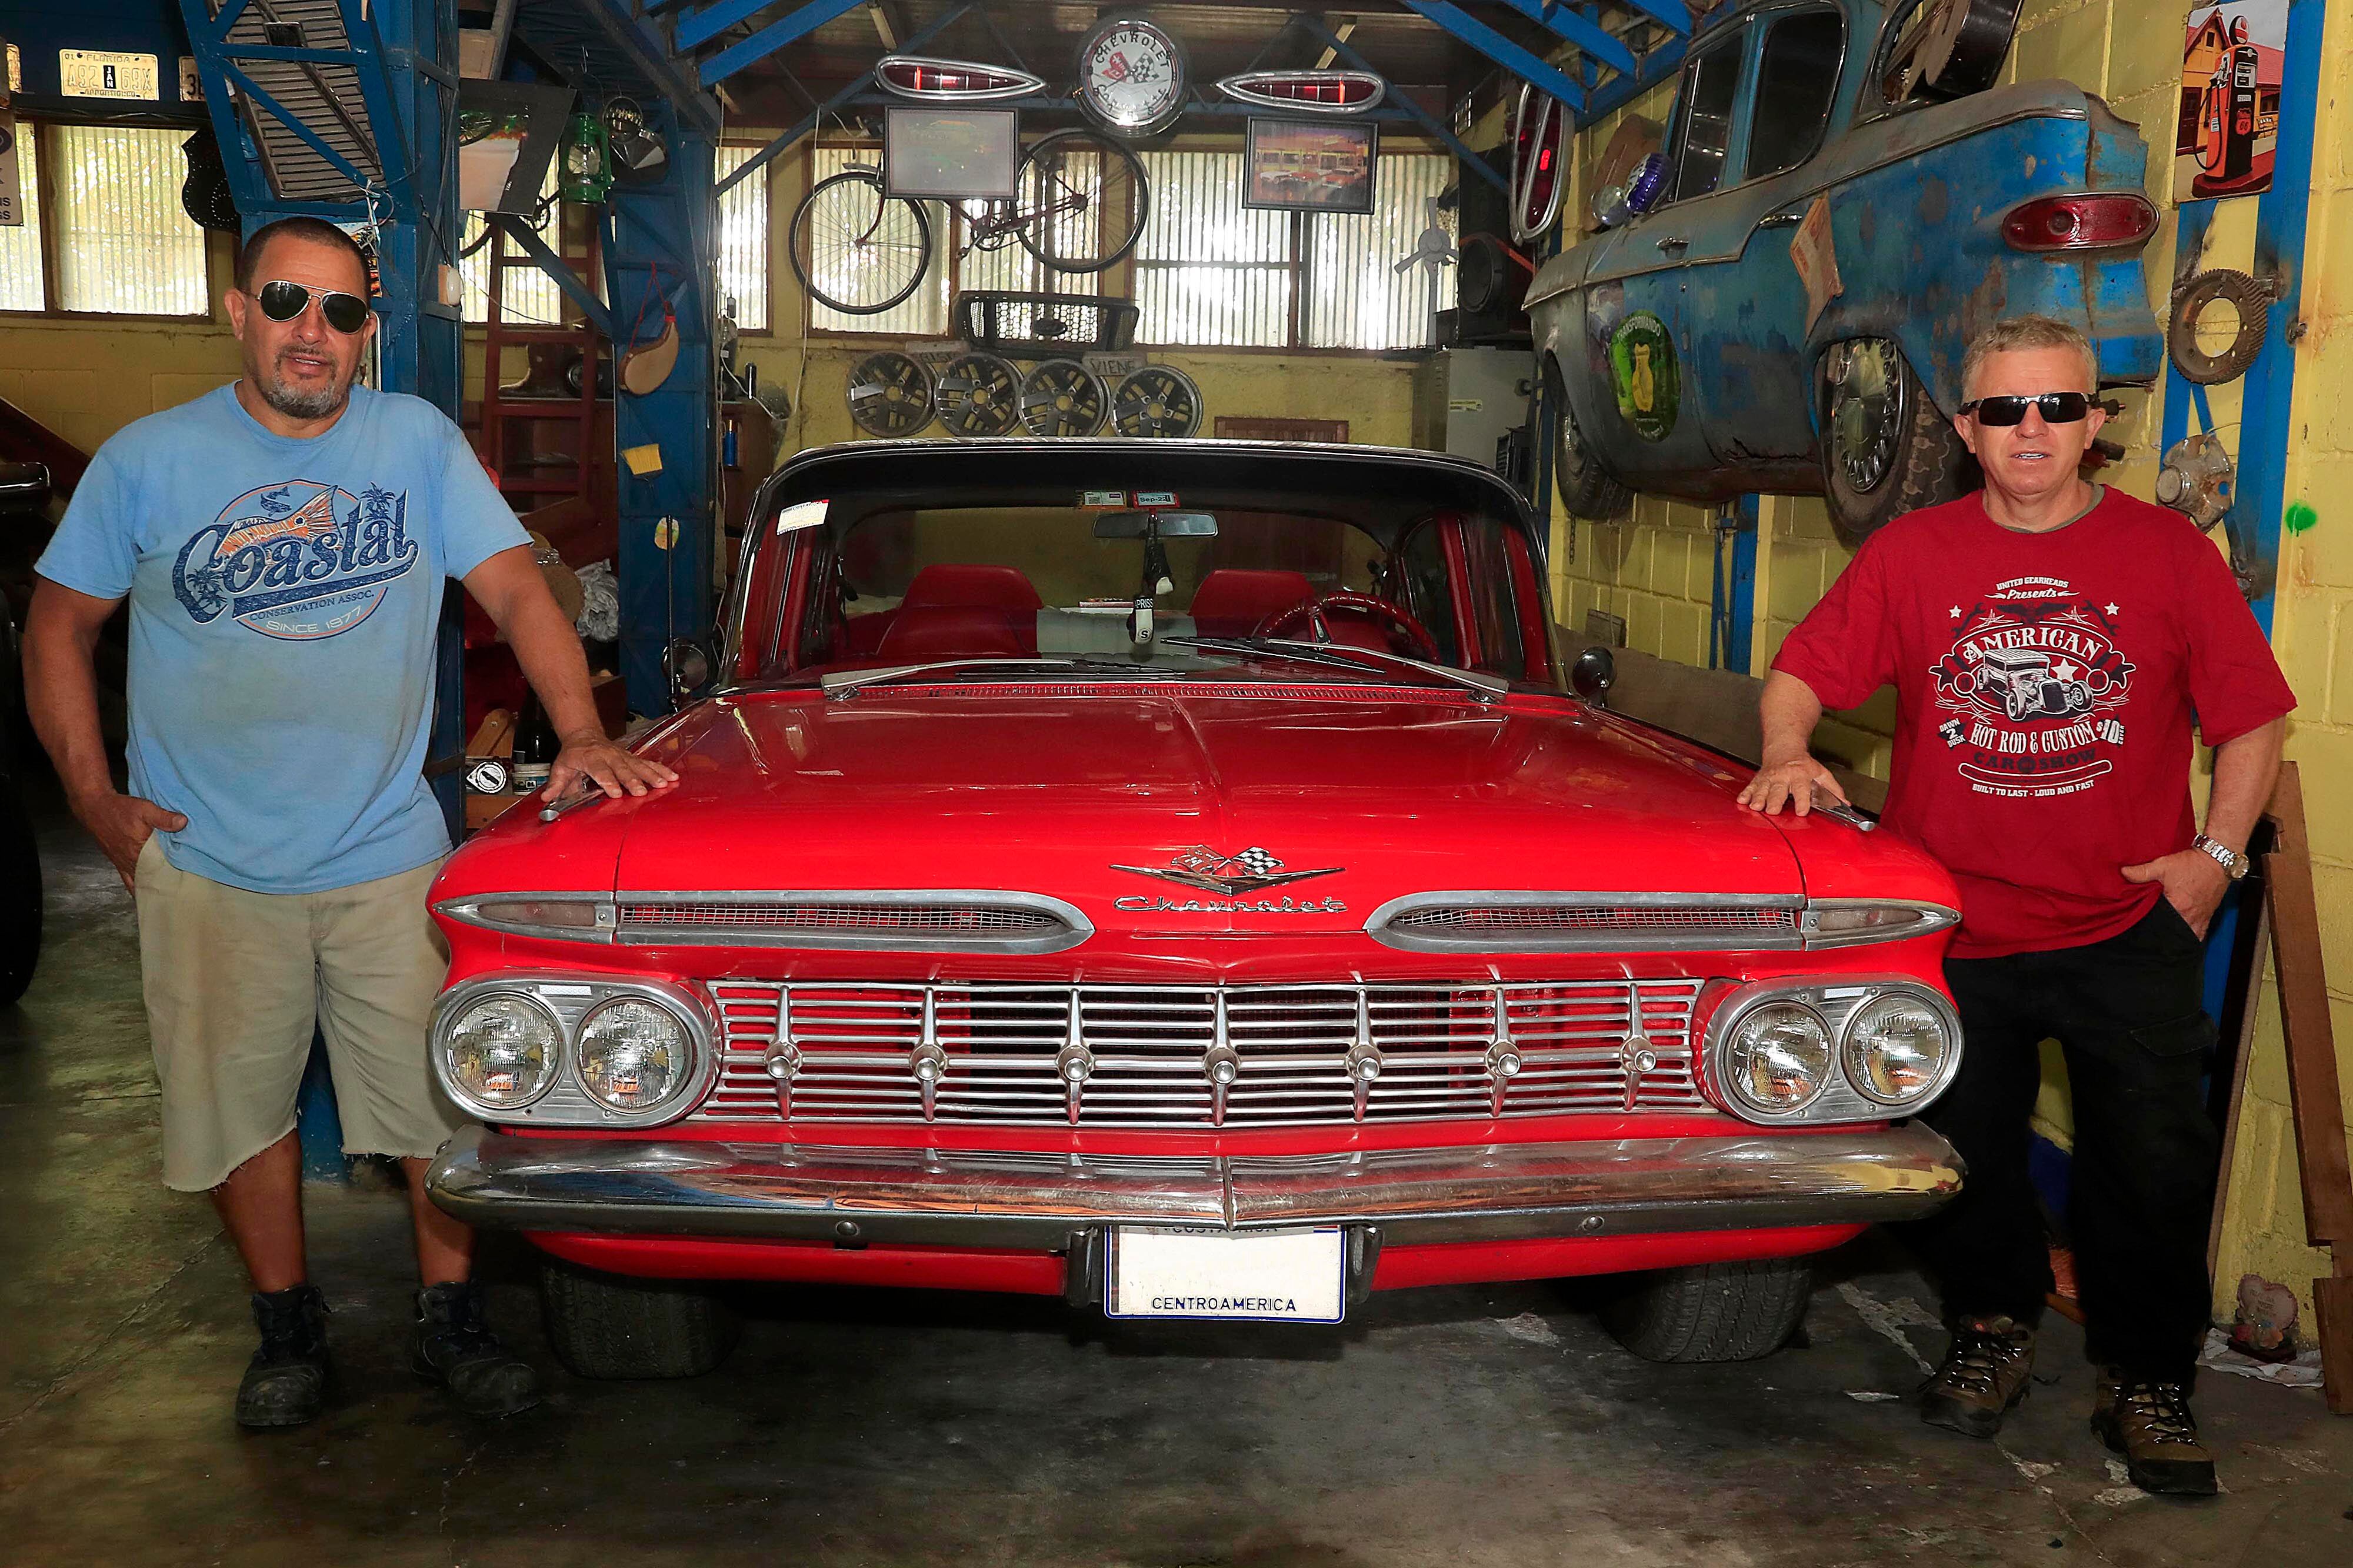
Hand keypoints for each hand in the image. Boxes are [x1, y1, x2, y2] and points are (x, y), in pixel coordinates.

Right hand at [71, 789, 187, 890]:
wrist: (94, 808)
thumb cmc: (118, 809)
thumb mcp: (144, 809)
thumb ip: (164, 818)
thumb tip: (182, 822)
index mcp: (138, 852)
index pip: (160, 871)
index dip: (172, 876)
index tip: (185, 882)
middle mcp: (129, 861)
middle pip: (150, 879)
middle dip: (163, 885)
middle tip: (178, 890)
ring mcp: (122, 863)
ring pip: (138, 882)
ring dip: (150, 886)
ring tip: (165, 892)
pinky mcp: (117, 861)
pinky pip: (128, 879)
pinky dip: (137, 885)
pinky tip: (144, 890)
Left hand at [543, 730, 679, 802]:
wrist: (584, 735)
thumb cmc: (574, 754)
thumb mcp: (560, 767)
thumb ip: (556, 784)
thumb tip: (547, 799)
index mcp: (591, 759)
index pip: (600, 771)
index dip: (608, 781)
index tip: (615, 792)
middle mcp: (609, 756)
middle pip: (623, 769)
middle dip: (633, 780)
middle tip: (641, 791)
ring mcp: (623, 756)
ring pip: (639, 765)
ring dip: (653, 775)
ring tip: (665, 783)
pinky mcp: (632, 757)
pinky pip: (649, 763)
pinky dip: (661, 769)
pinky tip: (673, 776)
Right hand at [1735, 756, 1850, 816]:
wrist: (1783, 748)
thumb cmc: (1803, 764)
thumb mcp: (1821, 773)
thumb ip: (1833, 789)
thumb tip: (1844, 803)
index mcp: (1800, 775)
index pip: (1802, 789)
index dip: (1802, 800)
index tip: (1801, 811)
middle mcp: (1784, 776)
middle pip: (1779, 790)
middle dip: (1775, 800)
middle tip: (1773, 810)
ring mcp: (1770, 777)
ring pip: (1763, 789)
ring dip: (1759, 798)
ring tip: (1756, 807)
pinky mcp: (1759, 778)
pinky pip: (1751, 786)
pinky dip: (1746, 793)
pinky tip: (1743, 800)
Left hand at [2122, 849, 2230, 938]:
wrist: (2217, 859)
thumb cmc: (2191, 863)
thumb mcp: (2163, 865)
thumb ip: (2142, 871)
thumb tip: (2123, 873)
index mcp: (2179, 907)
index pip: (2161, 925)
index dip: (2151, 928)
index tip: (2143, 931)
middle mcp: (2191, 916)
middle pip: (2175, 932)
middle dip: (2165, 935)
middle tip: (2153, 936)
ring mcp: (2202, 917)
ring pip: (2189, 935)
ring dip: (2179, 936)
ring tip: (2167, 938)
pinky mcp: (2209, 915)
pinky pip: (2201, 932)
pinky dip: (2193, 935)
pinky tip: (2184, 936)